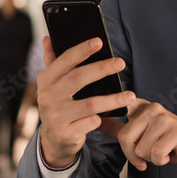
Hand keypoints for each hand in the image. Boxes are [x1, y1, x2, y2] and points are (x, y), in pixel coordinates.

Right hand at [37, 36, 134, 167]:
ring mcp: (56, 116)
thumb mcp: (52, 84)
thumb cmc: (59, 104)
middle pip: (78, 78)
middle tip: (121, 63)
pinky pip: (90, 123)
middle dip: (102, 69)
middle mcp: (47, 97)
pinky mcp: (66, 133)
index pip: (64, 61)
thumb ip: (52, 62)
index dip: (82, 50)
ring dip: (113, 99)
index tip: (99, 41)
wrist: (54, 139)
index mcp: (45, 80)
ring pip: (90, 104)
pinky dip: (102, 118)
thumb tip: (48, 38)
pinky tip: (112, 115)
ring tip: (131, 95)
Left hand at [103, 98, 176, 176]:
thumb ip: (121, 128)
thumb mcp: (143, 134)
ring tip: (162, 152)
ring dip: (150, 159)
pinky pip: (155, 153)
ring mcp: (165, 118)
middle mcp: (153, 108)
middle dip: (133, 155)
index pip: (117, 115)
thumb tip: (97, 122)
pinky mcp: (176, 131)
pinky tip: (169, 155)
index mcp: (143, 107)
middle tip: (146, 157)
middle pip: (125, 138)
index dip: (108, 123)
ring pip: (141, 149)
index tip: (101, 122)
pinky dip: (160, 161)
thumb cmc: (169, 144)